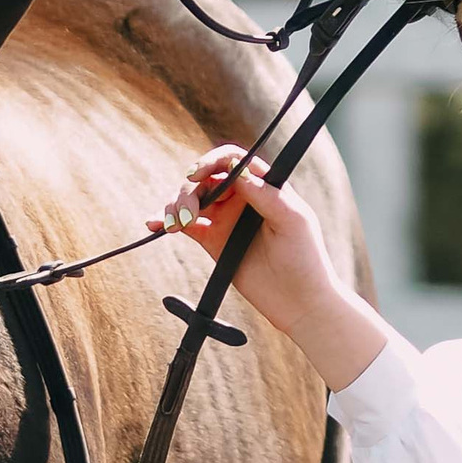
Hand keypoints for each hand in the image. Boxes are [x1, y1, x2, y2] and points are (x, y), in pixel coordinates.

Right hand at [148, 147, 390, 390]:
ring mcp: (226, 219)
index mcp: (264, 187)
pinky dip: (168, 221)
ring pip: (192, 200)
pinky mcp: (213, 241)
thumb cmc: (305, 258)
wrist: (299, 301)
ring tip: (174, 225)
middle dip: (189, 192)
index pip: (233, 161)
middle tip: (187, 215)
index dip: (211, 161)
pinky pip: (186, 226)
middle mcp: (242, 199)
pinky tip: (156, 224)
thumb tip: (235, 166)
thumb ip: (264, 193)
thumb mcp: (292, 220)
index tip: (195, 174)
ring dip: (176, 206)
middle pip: (205, 179)